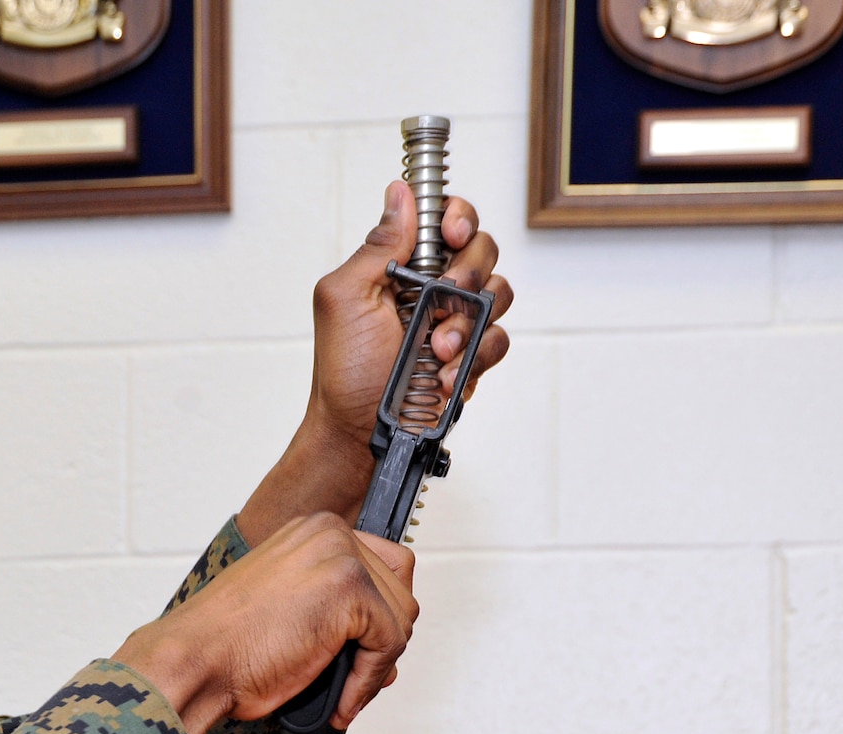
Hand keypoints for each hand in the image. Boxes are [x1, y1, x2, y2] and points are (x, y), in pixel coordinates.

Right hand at [112, 513, 416, 733]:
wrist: (195, 661)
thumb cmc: (226, 645)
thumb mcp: (288, 608)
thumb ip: (335, 608)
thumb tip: (385, 639)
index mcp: (313, 531)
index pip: (383, 567)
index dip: (377, 618)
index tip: (359, 654)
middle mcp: (329, 533)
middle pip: (400, 591)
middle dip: (382, 642)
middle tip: (353, 678)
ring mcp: (341, 556)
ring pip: (401, 618)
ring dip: (375, 666)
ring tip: (340, 693)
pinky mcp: (349, 588)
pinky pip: (391, 643)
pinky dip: (368, 681)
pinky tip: (339, 701)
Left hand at [235, 182, 512, 546]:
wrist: (358, 431)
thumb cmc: (344, 371)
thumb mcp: (345, 297)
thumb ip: (379, 244)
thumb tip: (400, 193)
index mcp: (402, 265)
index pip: (445, 218)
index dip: (457, 216)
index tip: (451, 232)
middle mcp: (434, 287)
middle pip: (482, 249)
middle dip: (466, 274)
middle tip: (440, 298)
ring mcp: (456, 321)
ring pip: (498, 293)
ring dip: (466, 320)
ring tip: (434, 348)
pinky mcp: (472, 356)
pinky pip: (499, 338)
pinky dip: (475, 355)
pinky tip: (445, 372)